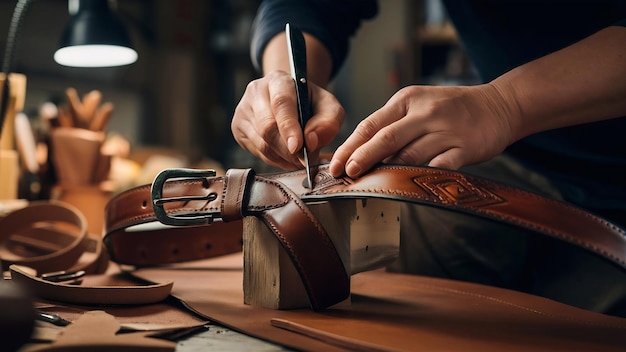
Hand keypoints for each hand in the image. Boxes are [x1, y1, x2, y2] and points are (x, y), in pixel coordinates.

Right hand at [232, 70, 344, 169]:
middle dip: (288, 150)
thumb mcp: (328, 106)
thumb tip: (311, 141)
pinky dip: (275, 160)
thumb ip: (328, 121)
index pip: (281, 103)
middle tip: (305, 160)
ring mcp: (243, 110)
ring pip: (261, 144)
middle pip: (268, 128)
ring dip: (283, 158)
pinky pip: (257, 152)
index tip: (298, 146)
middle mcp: (255, 92)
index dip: (289, 127)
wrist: (288, 99)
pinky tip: (286, 157)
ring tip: (299, 160)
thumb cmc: (309, 103)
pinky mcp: (238, 128)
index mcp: (278, 80)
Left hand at [329, 84, 517, 177]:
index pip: (371, 124)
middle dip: (362, 159)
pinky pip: (438, 167)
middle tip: (346, 174)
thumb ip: (392, 124)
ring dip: (387, 173)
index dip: (350, 146)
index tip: (335, 164)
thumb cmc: (451, 109)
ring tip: (369, 185)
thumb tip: (360, 154)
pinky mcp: (464, 147)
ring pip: (409, 155)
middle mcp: (424, 113)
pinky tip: (406, 188)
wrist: (500, 104)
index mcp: (407, 100)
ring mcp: (445, 130)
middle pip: (385, 139)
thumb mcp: (419, 104)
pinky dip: (421, 178)